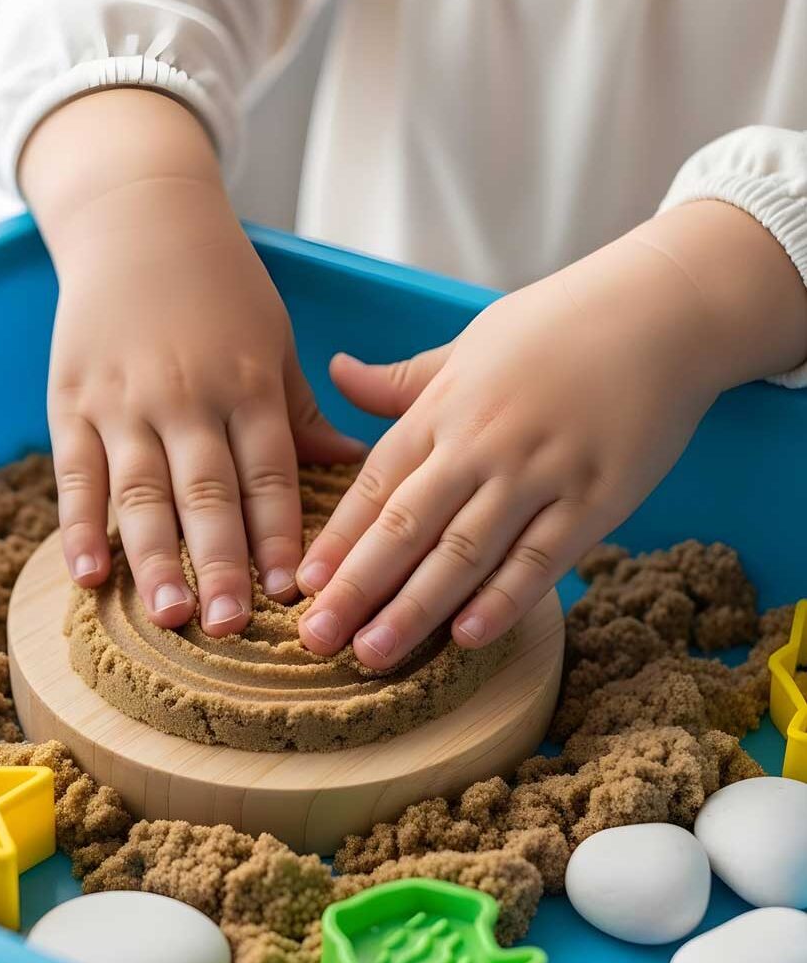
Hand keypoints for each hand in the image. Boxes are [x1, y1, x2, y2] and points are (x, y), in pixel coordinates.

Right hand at [21, 90, 364, 634]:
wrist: (137, 219)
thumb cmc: (221, 287)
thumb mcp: (273, 340)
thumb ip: (302, 412)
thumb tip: (357, 466)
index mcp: (245, 384)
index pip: (267, 473)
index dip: (278, 534)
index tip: (290, 592)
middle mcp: (185, 397)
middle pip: (205, 492)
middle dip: (220, 562)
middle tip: (231, 626)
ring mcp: (123, 401)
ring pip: (139, 491)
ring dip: (153, 558)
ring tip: (169, 615)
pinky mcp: (71, 402)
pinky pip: (74, 474)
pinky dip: (78, 527)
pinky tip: (88, 575)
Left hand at [296, 201, 806, 666]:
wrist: (662, 310)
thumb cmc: (555, 328)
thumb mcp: (468, 344)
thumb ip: (402, 381)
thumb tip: (337, 372)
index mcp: (443, 409)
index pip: (375, 485)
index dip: (337, 539)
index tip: (301, 586)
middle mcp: (481, 444)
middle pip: (407, 526)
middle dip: (357, 586)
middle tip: (317, 637)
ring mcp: (539, 473)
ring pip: (465, 551)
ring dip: (415, 607)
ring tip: (374, 652)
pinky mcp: (597, 498)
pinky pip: (543, 558)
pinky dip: (504, 599)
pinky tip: (467, 637)